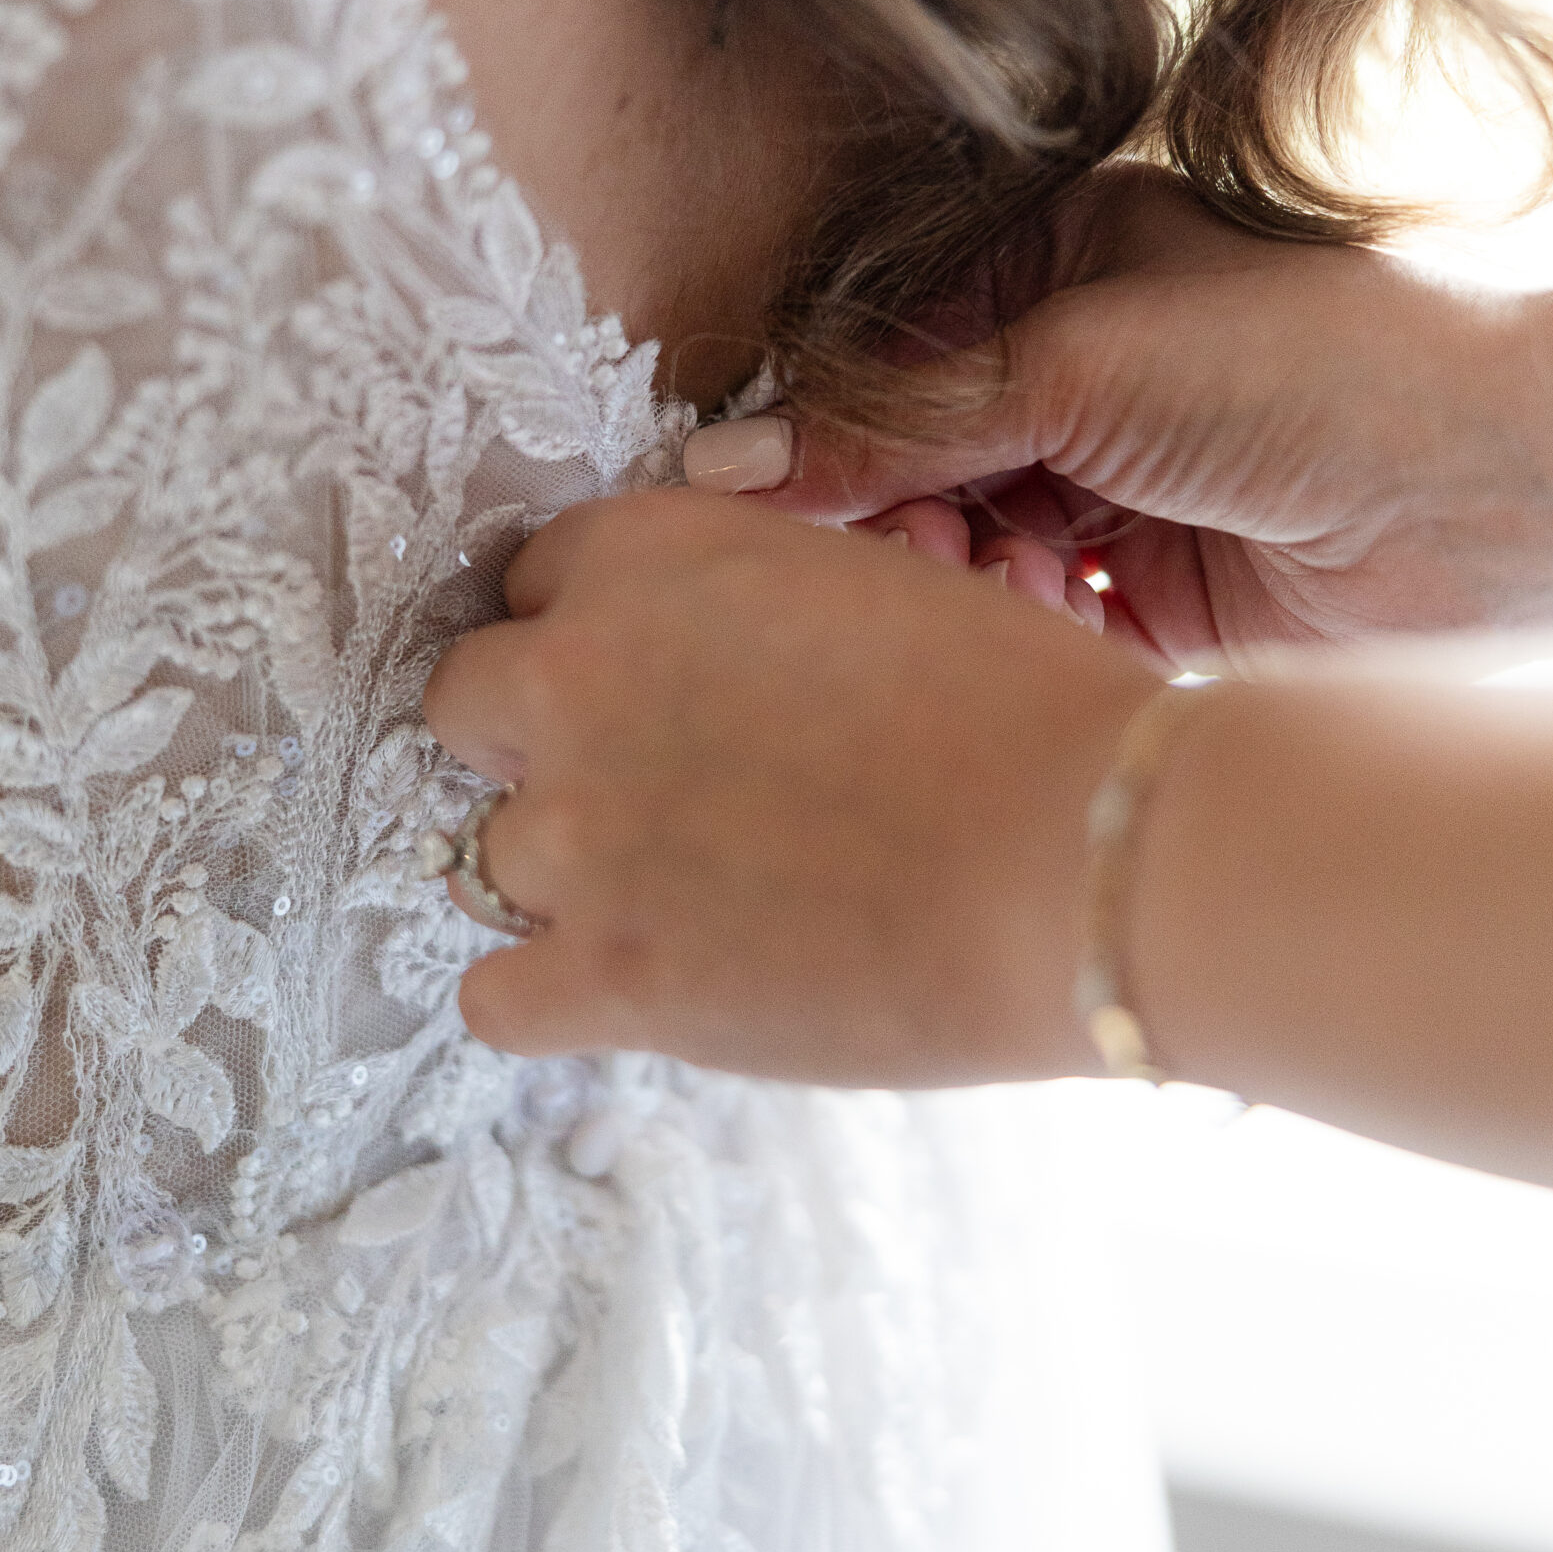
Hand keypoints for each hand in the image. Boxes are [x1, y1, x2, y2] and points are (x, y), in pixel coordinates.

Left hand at [422, 489, 1152, 1078]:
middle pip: (469, 706)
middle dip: (541, 744)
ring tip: (679, 902)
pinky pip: (494, 997)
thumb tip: (711, 672)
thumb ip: (745, 610)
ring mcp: (576, 833)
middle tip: (647, 791)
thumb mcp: (870, 585)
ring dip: (563, 877)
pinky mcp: (603, 975)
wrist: (1083, 857)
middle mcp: (576, 677)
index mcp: (646, 554)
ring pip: (482, 857)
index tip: (653, 688)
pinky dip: (546, 997)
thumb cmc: (1023, 712)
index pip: (538, 582)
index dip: (596, 639)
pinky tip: (623, 988)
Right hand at [684, 170, 1552, 669]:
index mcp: (1055, 267)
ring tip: (998, 581)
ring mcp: (1106, 485)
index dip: (814, 435)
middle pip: (907, 465)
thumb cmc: (1314, 365)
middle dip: (890, 521)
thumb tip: (716, 468)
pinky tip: (1050, 618)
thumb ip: (893, 425)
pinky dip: (1018, 627)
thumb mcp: (1078, 362)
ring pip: (955, 552)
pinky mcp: (1141, 594)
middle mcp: (1074, 373)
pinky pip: (1023, 620)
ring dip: (955, 580)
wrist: (1495, 489)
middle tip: (897, 558)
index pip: (880, 358)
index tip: (746, 506)